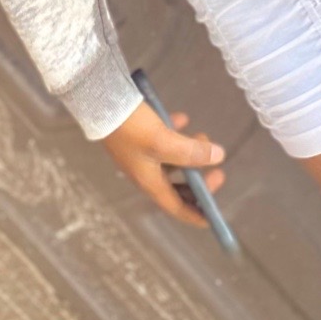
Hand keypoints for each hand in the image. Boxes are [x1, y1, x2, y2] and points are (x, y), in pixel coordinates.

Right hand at [101, 101, 225, 227]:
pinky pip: (163, 139)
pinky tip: (182, 118)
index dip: (196, 214)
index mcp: (150, 182)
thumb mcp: (164, 141)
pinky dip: (176, 133)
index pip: (177, 207)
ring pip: (172, 161)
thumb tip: (219, 156)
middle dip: (199, 181)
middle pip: (178, 185)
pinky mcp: (139, 134)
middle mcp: (146, 172)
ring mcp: (141, 153)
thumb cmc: (132, 128)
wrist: (101, 101)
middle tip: (218, 170)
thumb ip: (192, 152)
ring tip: (202, 135)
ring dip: (190, 153)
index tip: (214, 218)